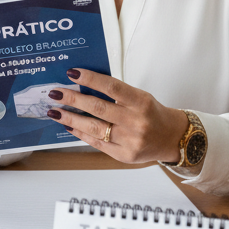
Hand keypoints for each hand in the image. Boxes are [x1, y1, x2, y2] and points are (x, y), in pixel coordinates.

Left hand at [45, 68, 189, 164]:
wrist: (173, 138)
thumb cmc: (152, 113)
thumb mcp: (140, 97)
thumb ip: (116, 93)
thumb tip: (82, 85)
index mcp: (141, 102)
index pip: (112, 87)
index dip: (90, 79)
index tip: (72, 73)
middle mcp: (136, 121)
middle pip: (98, 108)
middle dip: (73, 99)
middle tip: (55, 93)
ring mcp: (130, 140)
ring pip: (94, 128)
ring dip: (71, 118)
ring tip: (55, 111)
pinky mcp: (124, 155)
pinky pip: (97, 143)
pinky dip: (80, 133)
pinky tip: (69, 125)